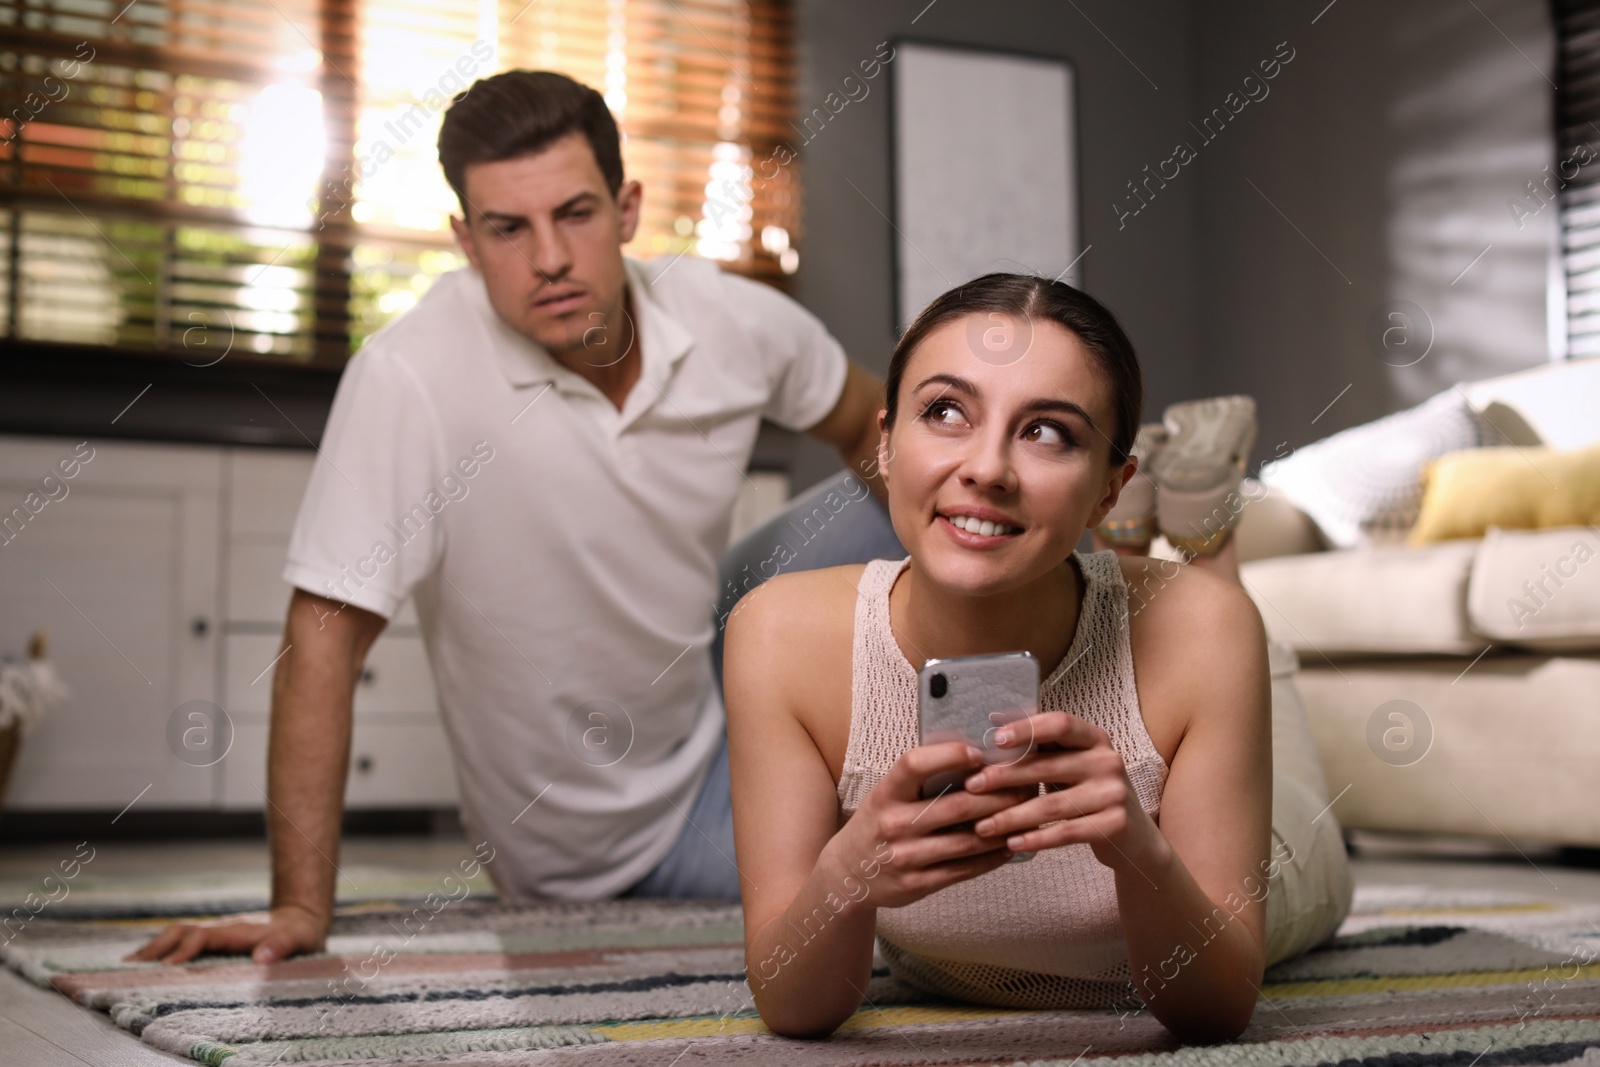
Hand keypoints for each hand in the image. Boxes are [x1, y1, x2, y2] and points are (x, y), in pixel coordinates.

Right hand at [124, 903, 327, 964]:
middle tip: (130, 966)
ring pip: (178, 934)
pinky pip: (183, 941)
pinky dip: (163, 949)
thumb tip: (261, 957)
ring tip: (128, 964)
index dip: (185, 949)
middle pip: (181, 931)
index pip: (203, 936)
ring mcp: (216, 932)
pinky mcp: (215, 939)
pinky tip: (149, 962)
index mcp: (236, 930)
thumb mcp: (298, 940)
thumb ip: (282, 946)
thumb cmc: (299, 934)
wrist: (302, 920)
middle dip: (156, 946)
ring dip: (154, 947)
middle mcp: (221, 929)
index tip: (168, 966)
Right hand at [826, 741, 1031, 909]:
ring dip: (1002, 827)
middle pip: (957, 805)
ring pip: (967, 840)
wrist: (848, 873)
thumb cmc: (878, 823)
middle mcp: (893, 823)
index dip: (949, 755)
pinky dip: (992, 857)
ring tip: (1026, 814)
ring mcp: (905, 857)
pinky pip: (964, 870)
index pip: (914, 764)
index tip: (979, 753)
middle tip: (1026, 785)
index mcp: (885, 793)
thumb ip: (920, 777)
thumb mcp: (887, 794)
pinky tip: (1009, 845)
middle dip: (998, 795)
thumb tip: (972, 751)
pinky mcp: (918, 884)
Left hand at [964, 712, 1163, 871]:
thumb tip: (993, 720)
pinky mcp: (1114, 825)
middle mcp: (1107, 761)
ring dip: (1012, 816)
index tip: (994, 739)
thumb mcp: (1073, 761)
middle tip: (972, 786)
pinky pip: (1066, 833)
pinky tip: (1011, 843)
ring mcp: (1114, 794)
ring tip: (982, 826)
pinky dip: (1035, 839)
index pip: (1060, 724)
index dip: (1027, 728)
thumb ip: (1040, 743)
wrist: (1134, 835)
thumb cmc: (1089, 790)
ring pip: (1052, 805)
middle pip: (1048, 766)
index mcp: (1094, 738)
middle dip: (1005, 776)